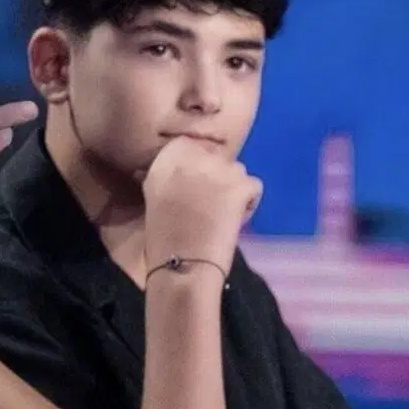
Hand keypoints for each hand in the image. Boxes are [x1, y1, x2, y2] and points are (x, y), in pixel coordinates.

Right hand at [141, 137, 262, 284]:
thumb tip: (179, 169)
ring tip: (220, 215)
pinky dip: (248, 204)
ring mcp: (221, 169)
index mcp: (169, 156)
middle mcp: (196, 155)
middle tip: (209, 204)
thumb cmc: (162, 236)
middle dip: (216, 177)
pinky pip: (254, 187)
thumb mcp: (154, 195)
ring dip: (233, 189)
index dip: (197, 166)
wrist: (180, 264)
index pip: (192, 144)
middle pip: (217, 158)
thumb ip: (169, 174)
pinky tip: (233, 222)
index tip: (193, 188)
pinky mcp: (241, 185)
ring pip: (238, 171)